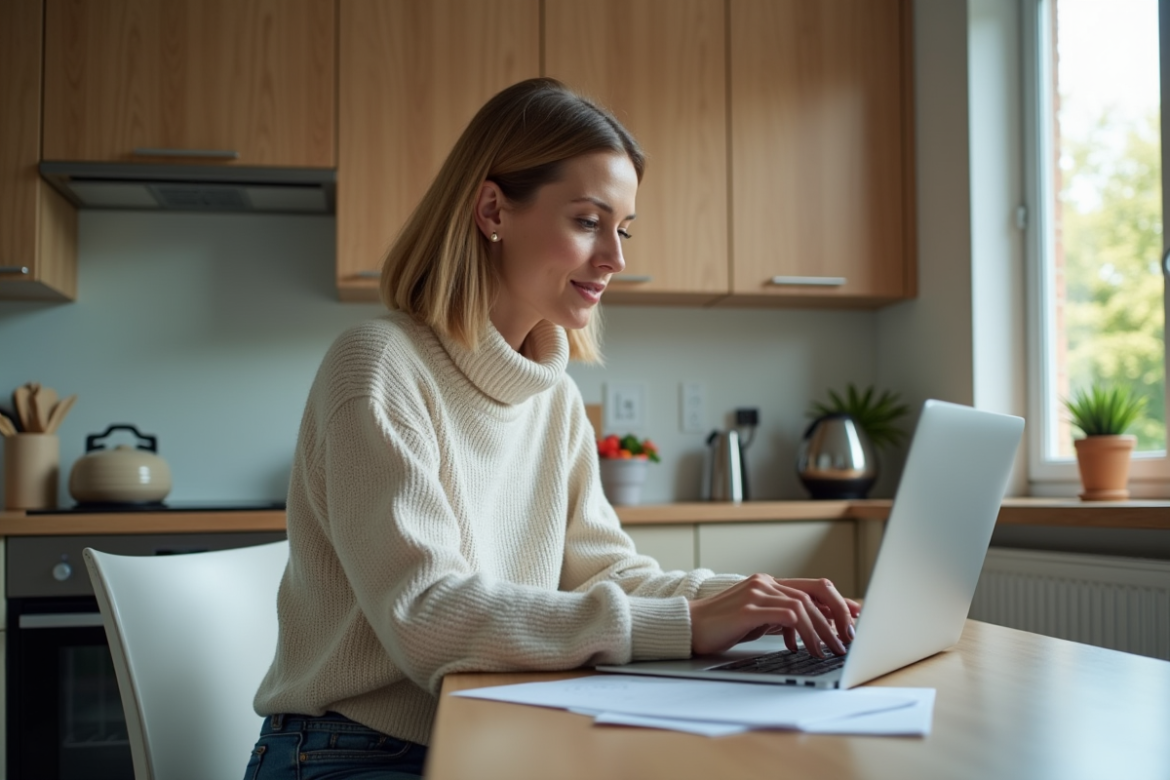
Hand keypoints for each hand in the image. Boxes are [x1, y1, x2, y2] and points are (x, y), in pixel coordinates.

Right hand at [687, 574, 859, 656]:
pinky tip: (805, 648)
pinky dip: (803, 632)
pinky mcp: (749, 608)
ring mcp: (757, 593)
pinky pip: (788, 616)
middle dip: (837, 617)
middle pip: (814, 593)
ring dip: (822, 629)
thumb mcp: (756, 620)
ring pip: (804, 605)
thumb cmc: (721, 627)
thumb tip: (810, 628)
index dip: (838, 601)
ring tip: (828, 650)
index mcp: (768, 583)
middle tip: (847, 639)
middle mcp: (765, 583)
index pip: (812, 587)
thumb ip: (780, 618)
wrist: (689, 627)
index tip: (856, 617)